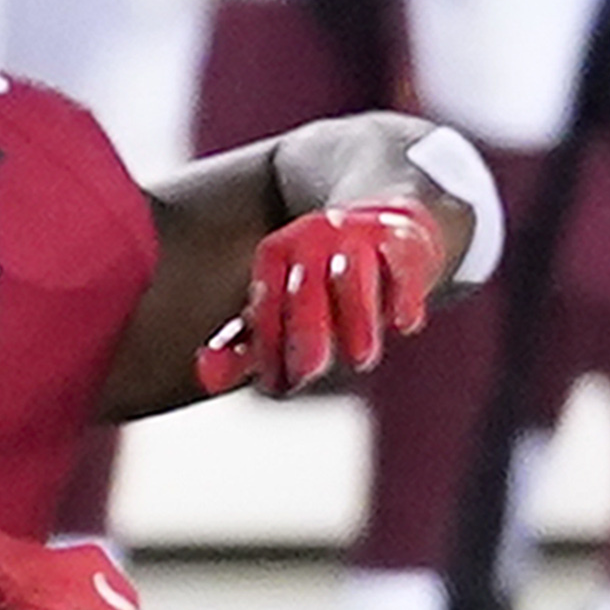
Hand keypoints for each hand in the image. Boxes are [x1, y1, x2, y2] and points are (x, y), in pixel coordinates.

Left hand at [196, 200, 449, 395]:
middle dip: (306, 332)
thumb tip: (206, 377)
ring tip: (359, 358)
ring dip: (357, 320)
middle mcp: (314, 238)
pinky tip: (402, 324)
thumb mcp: (280, 310)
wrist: (384, 225)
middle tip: (309, 372)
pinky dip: (404, 296)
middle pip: (306, 291)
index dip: (268, 347)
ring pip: (355, 278)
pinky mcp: (402, 241)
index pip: (266, 304)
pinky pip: (402, 267)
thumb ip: (240, 350)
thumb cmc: (324, 283)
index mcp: (276, 253)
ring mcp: (359, 237)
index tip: (276, 384)